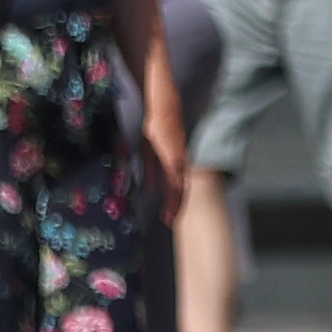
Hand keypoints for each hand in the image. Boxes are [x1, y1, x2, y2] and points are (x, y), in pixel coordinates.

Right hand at [156, 106, 194, 220]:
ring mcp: (179, 159)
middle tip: (171, 220)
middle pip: (182, 189)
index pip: (177, 188)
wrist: (162, 110)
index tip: (169, 216)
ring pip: (180, 185)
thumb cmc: (157, 129)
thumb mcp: (150, 156)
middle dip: (176, 206)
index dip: (174, 202)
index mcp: (176, 165)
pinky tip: (173, 197)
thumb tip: (150, 192)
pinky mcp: (174, 154)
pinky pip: (176, 174)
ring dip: (176, 201)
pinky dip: (175, 187)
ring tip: (171, 215)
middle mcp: (181, 163)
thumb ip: (151, 174)